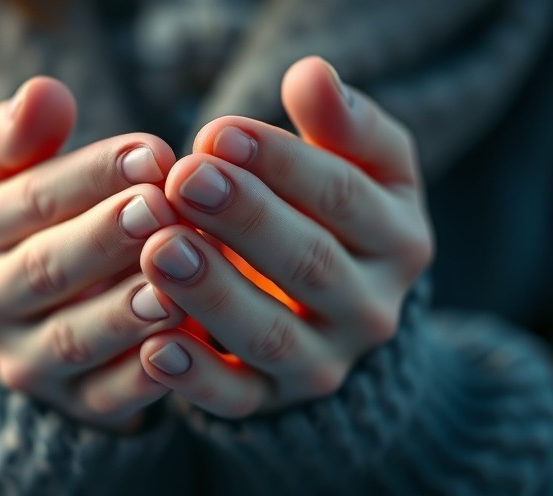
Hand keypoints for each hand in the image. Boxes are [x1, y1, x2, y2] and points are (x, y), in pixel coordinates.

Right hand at [0, 77, 185, 430]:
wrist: (31, 317)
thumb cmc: (38, 223)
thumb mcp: (11, 175)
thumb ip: (23, 135)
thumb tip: (44, 92)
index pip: (29, 200)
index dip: (92, 175)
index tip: (153, 153)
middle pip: (49, 269)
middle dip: (108, 238)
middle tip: (163, 209)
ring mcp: (25, 361)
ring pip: (77, 337)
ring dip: (128, 310)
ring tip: (176, 282)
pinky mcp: (72, 404)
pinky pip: (108, 396)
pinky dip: (145, 377)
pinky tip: (186, 347)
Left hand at [138, 57, 432, 417]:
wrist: (337, 311)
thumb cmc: (337, 218)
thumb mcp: (362, 167)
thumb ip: (343, 123)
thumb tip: (311, 73)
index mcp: (399, 241)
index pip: (343, 197)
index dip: (281, 162)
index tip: (216, 131)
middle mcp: (372, 310)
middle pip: (309, 264)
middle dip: (245, 220)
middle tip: (184, 180)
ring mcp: (322, 364)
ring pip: (271, 335)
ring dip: (214, 294)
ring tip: (161, 250)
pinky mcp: (270, 400)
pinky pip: (236, 400)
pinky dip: (196, 380)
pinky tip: (153, 348)